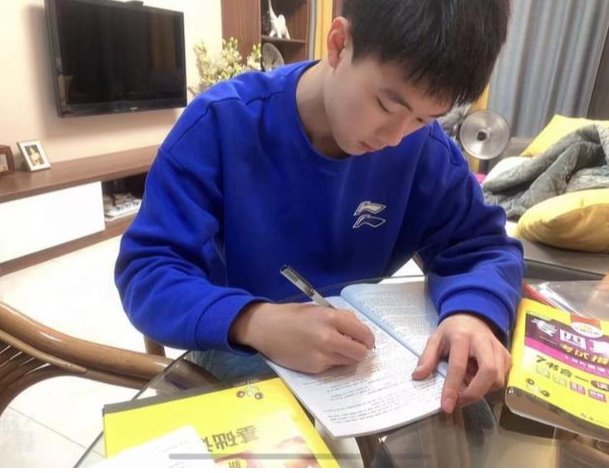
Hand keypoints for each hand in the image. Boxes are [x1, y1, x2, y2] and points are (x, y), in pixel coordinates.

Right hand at [230, 302, 374, 373]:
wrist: (265, 328)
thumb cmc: (292, 315)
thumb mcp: (318, 309)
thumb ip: (339, 318)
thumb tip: (358, 329)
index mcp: (331, 318)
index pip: (363, 333)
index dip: (368, 339)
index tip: (366, 341)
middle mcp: (329, 338)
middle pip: (360, 352)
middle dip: (361, 350)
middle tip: (356, 348)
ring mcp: (322, 355)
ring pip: (349, 362)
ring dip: (347, 357)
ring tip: (336, 349)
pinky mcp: (314, 368)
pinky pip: (333, 366)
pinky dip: (332, 361)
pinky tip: (320, 353)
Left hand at [411, 314, 510, 412]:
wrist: (472, 317)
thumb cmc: (452, 330)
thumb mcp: (435, 339)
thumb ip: (427, 357)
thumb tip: (418, 376)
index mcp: (462, 337)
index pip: (458, 366)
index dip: (452, 389)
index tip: (446, 406)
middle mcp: (484, 342)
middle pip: (489, 373)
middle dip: (475, 393)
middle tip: (459, 402)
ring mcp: (498, 349)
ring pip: (497, 379)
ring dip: (481, 391)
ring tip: (465, 387)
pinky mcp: (507, 357)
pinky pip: (501, 379)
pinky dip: (488, 386)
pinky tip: (476, 380)